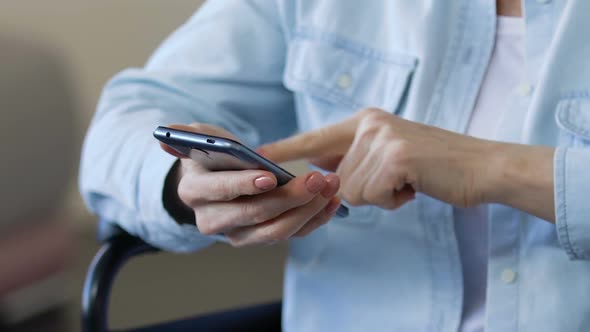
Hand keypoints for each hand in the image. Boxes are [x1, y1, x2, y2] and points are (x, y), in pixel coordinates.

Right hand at [160, 123, 341, 245]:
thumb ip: (186, 135)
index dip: (243, 185)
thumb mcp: (199, 140)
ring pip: (277, 231)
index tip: (270, 176)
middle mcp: (213, 221)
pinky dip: (316, 219)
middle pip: (254, 215)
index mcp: (195, 193)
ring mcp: (239, 234)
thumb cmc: (212, 157)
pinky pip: (293, 233)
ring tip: (330, 186)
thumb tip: (166, 133)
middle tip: (316, 179)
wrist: (218, 182)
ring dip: (308, 210)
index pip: (220, 193)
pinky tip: (334, 201)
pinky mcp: (263, 237)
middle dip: (288, 198)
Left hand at [259, 108, 498, 209]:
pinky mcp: (395, 157)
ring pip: (351, 190)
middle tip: (397, 179)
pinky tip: (415, 186)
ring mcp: (382, 138)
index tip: (256, 159)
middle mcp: (370, 123)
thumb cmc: (434, 167)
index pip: (314, 137)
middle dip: (362, 189)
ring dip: (380, 196)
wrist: (481, 167)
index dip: (284, 151)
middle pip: (335, 176)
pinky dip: (393, 200)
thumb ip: (355, 160)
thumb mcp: (390, 154)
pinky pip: (371, 196)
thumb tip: (323, 176)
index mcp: (365, 121)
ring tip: (408, 181)